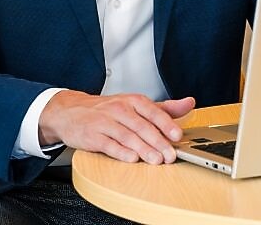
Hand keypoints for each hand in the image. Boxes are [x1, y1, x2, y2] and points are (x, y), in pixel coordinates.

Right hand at [38, 91, 194, 163]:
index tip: (177, 135)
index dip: (166, 123)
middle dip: (158, 141)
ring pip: (127, 136)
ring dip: (143, 149)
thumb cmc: (108, 110)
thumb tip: (189, 103)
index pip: (152, 111)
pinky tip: (132, 159)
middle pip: (141, 126)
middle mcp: (119, 108)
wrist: (71, 111)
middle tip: (171, 155)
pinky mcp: (92, 135)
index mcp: (132, 101)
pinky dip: (120, 152)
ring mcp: (104, 122)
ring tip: (156, 160)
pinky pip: (108, 144)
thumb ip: (163, 108)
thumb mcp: (135, 105)